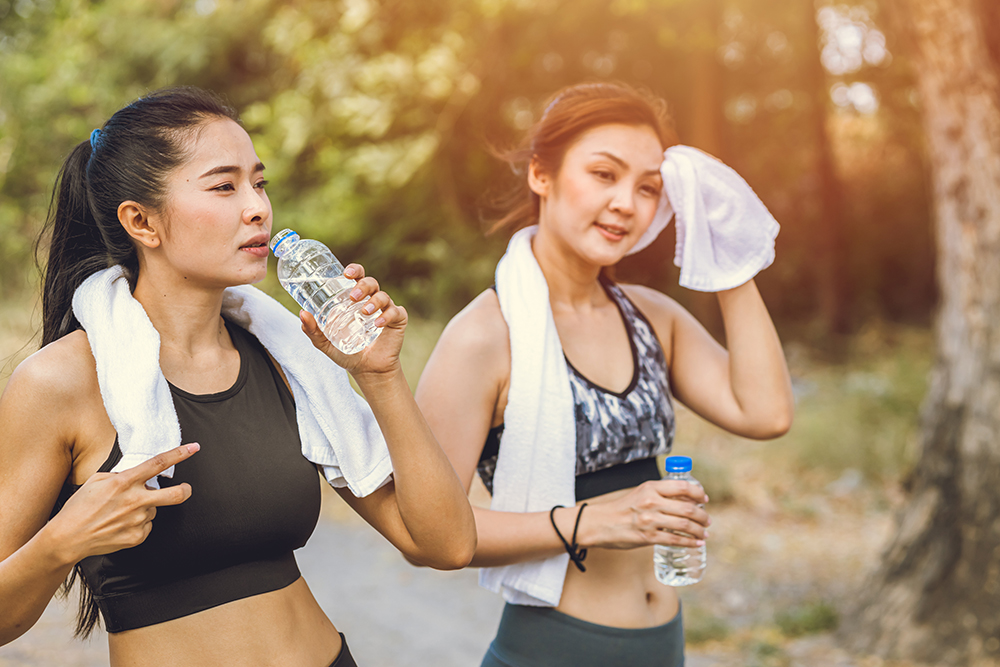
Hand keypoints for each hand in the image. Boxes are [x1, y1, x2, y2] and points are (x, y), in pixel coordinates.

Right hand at [47, 444, 198, 562]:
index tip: (193, 448)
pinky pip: (147, 525)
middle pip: (175, 494)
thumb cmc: (79, 508)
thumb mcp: (97, 481)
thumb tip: (136, 475)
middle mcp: (135, 500)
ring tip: (122, 512)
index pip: (158, 464)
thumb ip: (120, 475)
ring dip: (145, 507)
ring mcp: (138, 520)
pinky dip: (139, 523)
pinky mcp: (137, 536)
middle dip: (185, 490)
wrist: (68, 538)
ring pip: (154, 509)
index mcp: (125, 482)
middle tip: (186, 488)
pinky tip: (121, 523)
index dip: (179, 454)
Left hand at [299, 263, 407, 378]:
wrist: (367, 371)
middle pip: (371, 282)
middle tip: (353, 297)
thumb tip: (302, 313)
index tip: (346, 273)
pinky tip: (379, 323)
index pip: (357, 277)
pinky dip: (387, 315)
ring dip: (374, 301)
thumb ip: (313, 330)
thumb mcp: (325, 342)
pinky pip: (396, 312)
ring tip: (364, 312)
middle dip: (362, 286)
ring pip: (383, 296)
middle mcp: (371, 301)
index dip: (354, 270)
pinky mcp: (398, 321)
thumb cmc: (347, 352)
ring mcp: (386, 310)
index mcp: (355, 300)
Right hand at [567, 479, 709, 550]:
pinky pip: (675, 540)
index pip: (683, 487)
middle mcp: (651, 502)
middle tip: (707, 520)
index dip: (698, 493)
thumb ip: (660, 495)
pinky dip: (689, 542)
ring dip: (699, 530)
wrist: (599, 523)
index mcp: (650, 487)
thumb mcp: (640, 493)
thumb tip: (686, 500)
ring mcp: (650, 520)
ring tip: (704, 533)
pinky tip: (696, 543)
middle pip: (688, 508)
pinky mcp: (648, 537)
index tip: (704, 499)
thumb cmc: (622, 509)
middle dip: (703, 516)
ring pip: (684, 525)